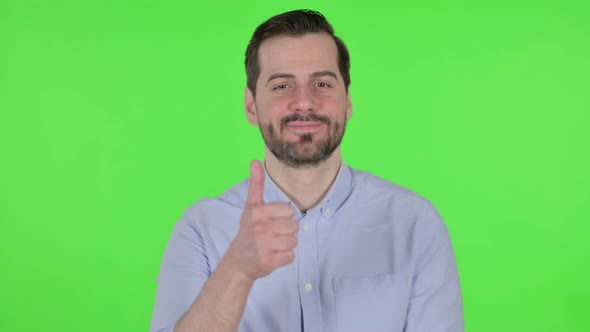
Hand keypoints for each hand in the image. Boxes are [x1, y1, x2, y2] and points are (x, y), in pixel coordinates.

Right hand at [225, 160, 298, 281]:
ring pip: (294, 241)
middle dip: (286, 231)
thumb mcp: (251, 206)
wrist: (238, 261)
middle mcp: (260, 227)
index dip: (283, 217)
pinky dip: (285, 258)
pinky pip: (291, 256)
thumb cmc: (249, 230)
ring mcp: (264, 245)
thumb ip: (256, 183)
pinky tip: (273, 256)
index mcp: (257, 212)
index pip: (289, 211)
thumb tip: (255, 160)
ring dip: (286, 245)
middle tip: (272, 235)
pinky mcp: (269, 261)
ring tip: (272, 245)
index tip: (271, 221)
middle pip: (294, 226)